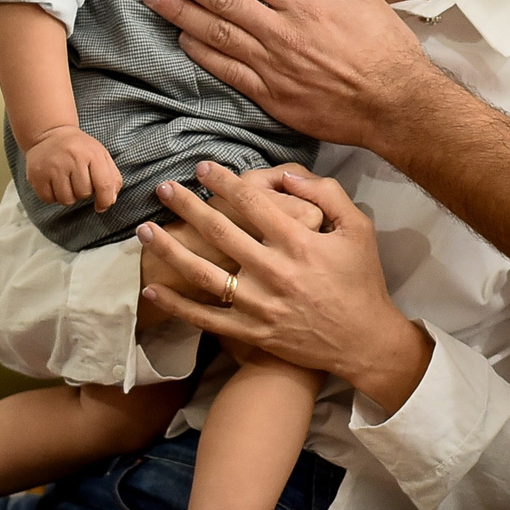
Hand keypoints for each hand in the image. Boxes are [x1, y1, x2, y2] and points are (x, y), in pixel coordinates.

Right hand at [24, 125, 121, 210]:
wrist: (49, 134)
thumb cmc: (79, 149)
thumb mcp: (101, 155)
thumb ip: (112, 178)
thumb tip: (109, 200)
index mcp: (92, 154)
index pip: (104, 185)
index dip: (105, 200)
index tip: (101, 205)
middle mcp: (72, 158)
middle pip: (84, 194)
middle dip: (83, 192)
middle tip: (78, 179)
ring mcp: (53, 166)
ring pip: (66, 199)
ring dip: (68, 195)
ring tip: (66, 181)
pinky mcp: (37, 175)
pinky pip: (49, 199)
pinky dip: (53, 196)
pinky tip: (54, 183)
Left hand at [137, 163, 435, 409]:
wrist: (364, 341)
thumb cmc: (362, 281)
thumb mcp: (359, 229)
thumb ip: (328, 195)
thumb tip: (288, 176)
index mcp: (299, 243)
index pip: (252, 204)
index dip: (223, 182)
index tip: (201, 168)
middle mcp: (275, 272)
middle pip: (220, 232)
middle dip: (187, 206)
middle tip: (163, 188)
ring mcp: (260, 305)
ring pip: (204, 274)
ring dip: (171, 250)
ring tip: (145, 231)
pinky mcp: (253, 332)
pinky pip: (208, 318)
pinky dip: (178, 305)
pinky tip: (153, 289)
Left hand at [140, 0, 436, 149]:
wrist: (396, 105)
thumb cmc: (385, 50)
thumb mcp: (358, 0)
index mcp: (303, 4)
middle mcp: (282, 31)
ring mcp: (273, 65)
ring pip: (215, 32)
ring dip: (179, 11)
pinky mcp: (272, 95)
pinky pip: (227, 70)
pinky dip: (201, 53)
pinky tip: (181, 38)